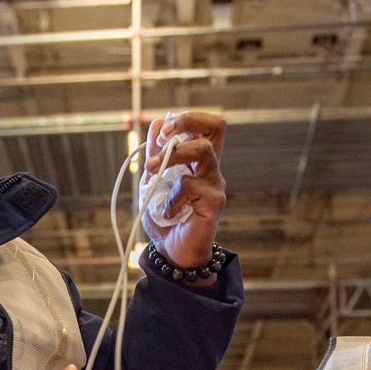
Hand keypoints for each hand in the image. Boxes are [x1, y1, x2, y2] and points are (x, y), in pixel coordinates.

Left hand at [140, 110, 226, 268]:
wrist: (172, 251)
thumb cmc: (165, 216)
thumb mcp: (153, 180)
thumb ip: (155, 154)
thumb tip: (157, 123)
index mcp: (199, 160)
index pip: (208, 124)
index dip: (187, 119)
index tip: (164, 131)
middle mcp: (211, 168)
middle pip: (217, 125)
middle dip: (187, 122)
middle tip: (165, 138)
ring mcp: (215, 184)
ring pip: (203, 150)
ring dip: (171, 156)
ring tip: (152, 172)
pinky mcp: (214, 202)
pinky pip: (190, 185)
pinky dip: (171, 196)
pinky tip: (167, 212)